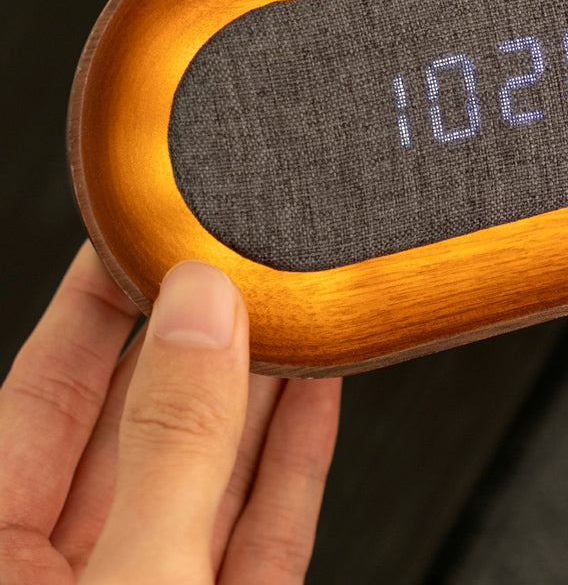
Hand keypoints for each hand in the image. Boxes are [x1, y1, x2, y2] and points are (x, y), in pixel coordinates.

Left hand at [0, 243, 340, 582]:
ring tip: (293, 311)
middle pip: (141, 420)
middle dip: (198, 336)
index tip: (144, 237)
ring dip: (261, 387)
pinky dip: (298, 456)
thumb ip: (172, 446)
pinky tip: (317, 393)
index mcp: (0, 559)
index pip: (47, 392)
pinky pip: (266, 525)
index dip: (94, 302)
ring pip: (212, 466)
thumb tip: (200, 316)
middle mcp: (71, 574)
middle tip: (239, 265)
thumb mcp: (137, 580)